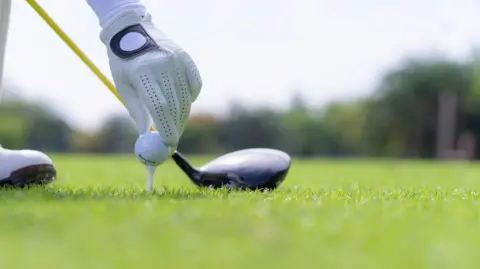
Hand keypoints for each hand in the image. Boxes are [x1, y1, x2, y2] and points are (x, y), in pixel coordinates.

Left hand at [100, 10, 201, 150]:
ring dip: (182, 117)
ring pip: (186, 99)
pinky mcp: (186, 58)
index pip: (159, 108)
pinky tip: (181, 103)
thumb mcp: (124, 86)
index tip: (167, 145)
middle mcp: (163, 65)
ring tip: (175, 126)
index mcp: (143, 73)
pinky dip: (190, 99)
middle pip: (175, 106)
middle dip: (175, 128)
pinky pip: (194, 86)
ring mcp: (177, 60)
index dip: (166, 129)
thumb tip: (147, 137)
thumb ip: (137, 111)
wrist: (131, 29)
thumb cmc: (123, 62)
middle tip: (172, 142)